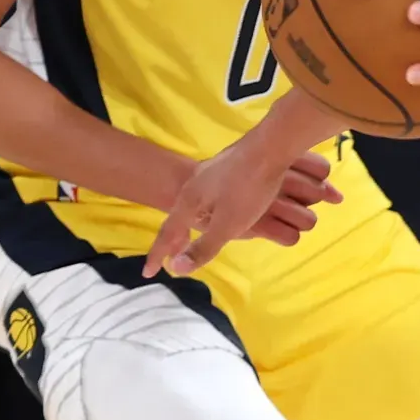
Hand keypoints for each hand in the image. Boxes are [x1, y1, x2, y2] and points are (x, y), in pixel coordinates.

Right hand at [143, 148, 341, 278]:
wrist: (271, 146)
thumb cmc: (248, 188)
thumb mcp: (227, 224)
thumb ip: (203, 247)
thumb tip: (175, 269)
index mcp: (189, 200)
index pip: (168, 232)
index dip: (158, 254)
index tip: (147, 273)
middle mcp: (194, 184)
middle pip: (178, 216)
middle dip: (173, 238)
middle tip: (170, 256)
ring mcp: (211, 173)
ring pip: (194, 204)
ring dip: (190, 223)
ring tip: (193, 235)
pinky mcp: (227, 167)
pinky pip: (208, 195)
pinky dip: (206, 211)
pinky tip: (218, 211)